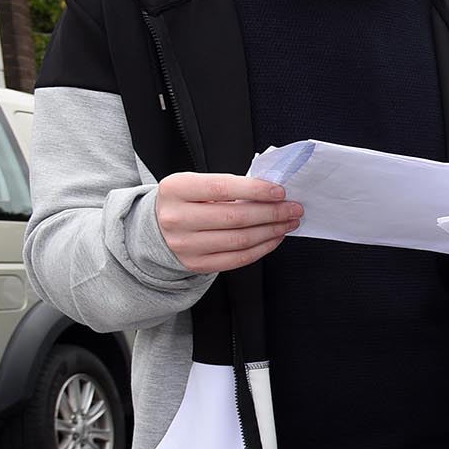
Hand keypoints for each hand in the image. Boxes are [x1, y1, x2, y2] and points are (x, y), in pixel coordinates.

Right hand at [154, 172, 302, 273]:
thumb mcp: (195, 185)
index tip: (280, 191)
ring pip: (240, 239)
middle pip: (235, 217)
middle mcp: (177, 218)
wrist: (155, 230)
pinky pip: (238, 258)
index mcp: (176, 189)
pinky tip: (275, 237)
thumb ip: (227, 186)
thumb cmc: (184, 202)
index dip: (255, 190)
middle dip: (272, 212)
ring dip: (272, 230)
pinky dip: (262, 247)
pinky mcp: (197, 264)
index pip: (222, 188)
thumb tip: (269, 192)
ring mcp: (186, 245)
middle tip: (293, 208)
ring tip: (288, 222)